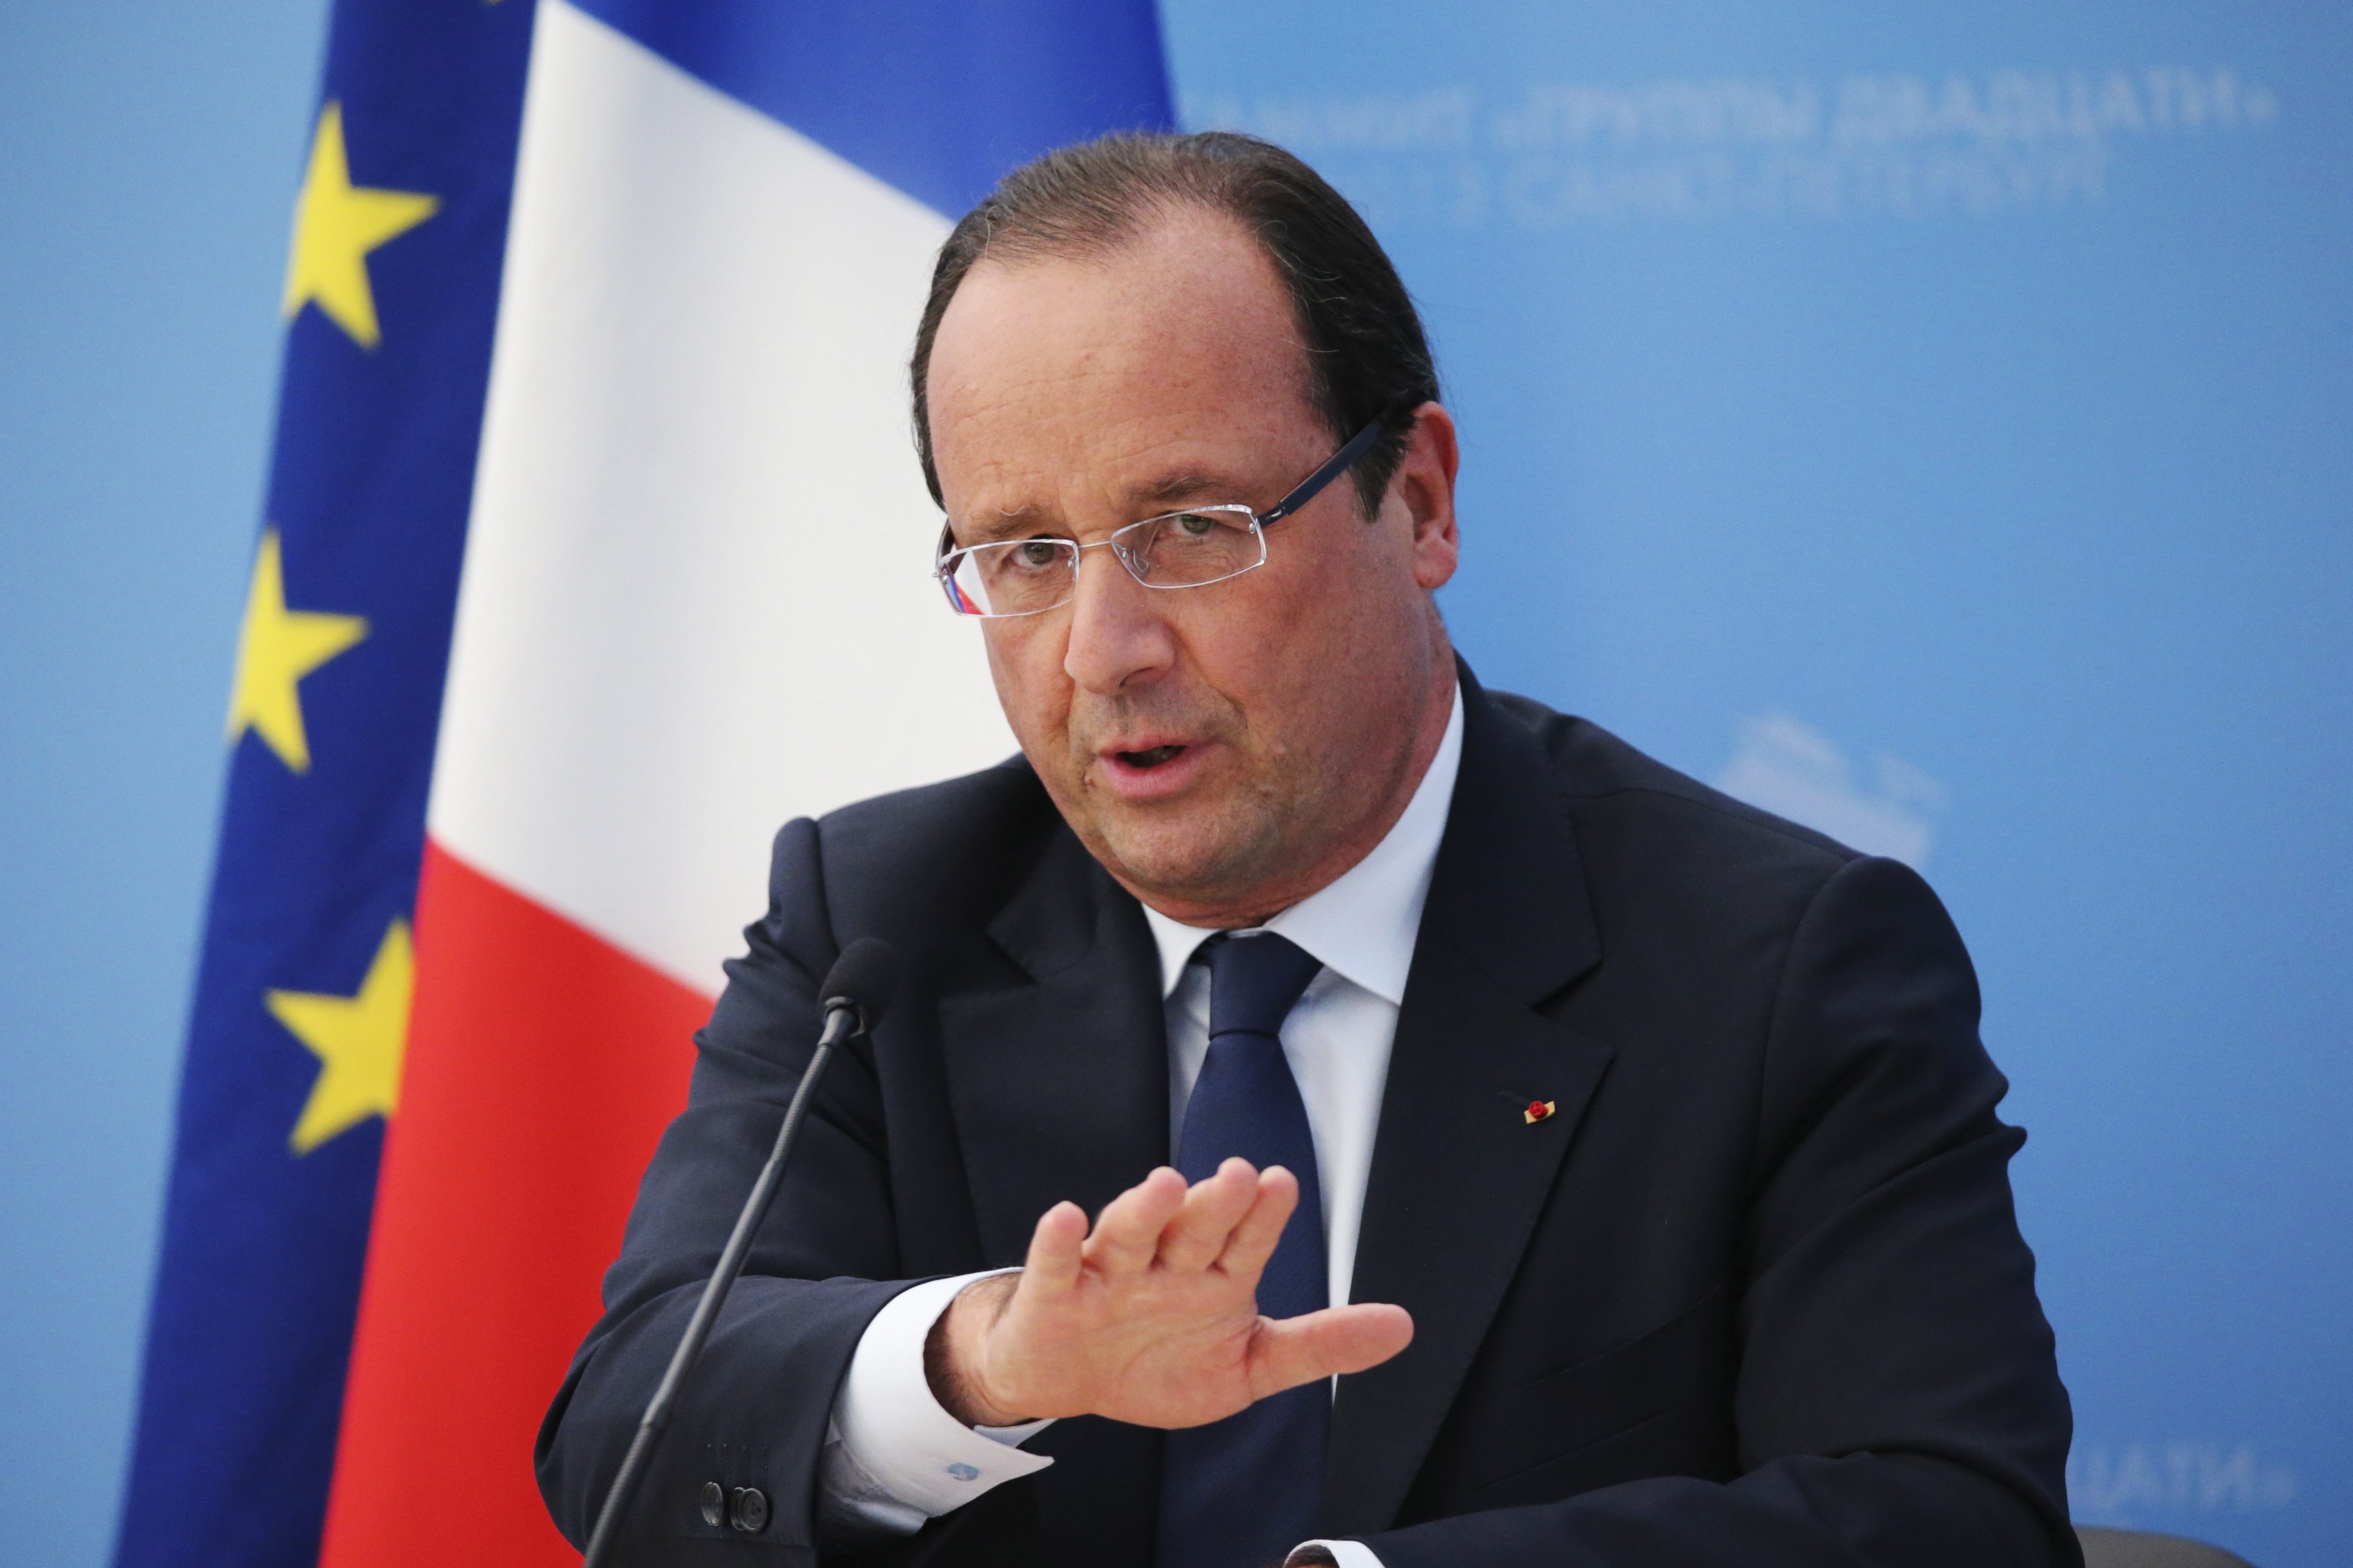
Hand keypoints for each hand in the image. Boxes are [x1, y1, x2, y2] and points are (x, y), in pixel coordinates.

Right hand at [925, 1158, 1412, 1428]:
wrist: (1073, 1380)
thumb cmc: (1160, 1360)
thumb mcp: (1249, 1364)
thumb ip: (1319, 1345)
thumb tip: (1402, 1327)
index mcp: (1214, 1276)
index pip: (1246, 1239)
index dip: (1264, 1215)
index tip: (1283, 1184)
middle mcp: (1165, 1263)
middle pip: (1193, 1228)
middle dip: (1216, 1204)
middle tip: (1240, 1176)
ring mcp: (1108, 1275)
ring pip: (1130, 1234)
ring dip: (1146, 1209)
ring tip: (1169, 1184)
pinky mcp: (1055, 1295)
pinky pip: (1055, 1265)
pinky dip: (1058, 1242)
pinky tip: (1066, 1217)